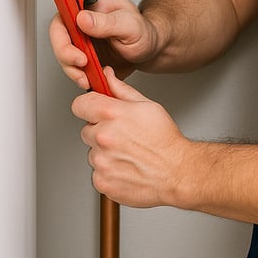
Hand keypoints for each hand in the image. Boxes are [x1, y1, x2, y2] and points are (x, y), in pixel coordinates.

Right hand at [48, 0, 156, 88]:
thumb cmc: (143, 31)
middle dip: (65, 52)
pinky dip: (78, 75)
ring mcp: (80, 37)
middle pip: (59, 33)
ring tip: (87, 76)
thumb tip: (83, 19)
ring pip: (62, 52)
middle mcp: (81, 17)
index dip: (62, 26)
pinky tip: (91, 78)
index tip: (73, 41)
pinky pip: (71, 66)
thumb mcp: (130, 24)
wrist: (149, 49)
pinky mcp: (82, 53)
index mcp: (90, 1)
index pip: (64, 8)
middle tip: (81, 62)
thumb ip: (107, 22)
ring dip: (71, 68)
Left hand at [72, 68, 189, 207]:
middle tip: (122, 136)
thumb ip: (120, 89)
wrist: (177, 172)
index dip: (88, 107)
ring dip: (105, 153)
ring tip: (127, 154)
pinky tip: (125, 167)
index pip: (79, 105)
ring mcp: (101, 161)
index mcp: (111, 114)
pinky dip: (108, 172)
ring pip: (92, 152)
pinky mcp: (101, 181)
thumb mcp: (147, 105)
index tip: (95, 112)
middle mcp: (102, 137)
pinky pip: (97, 172)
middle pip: (87, 130)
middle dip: (100, 131)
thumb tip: (107, 76)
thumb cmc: (165, 140)